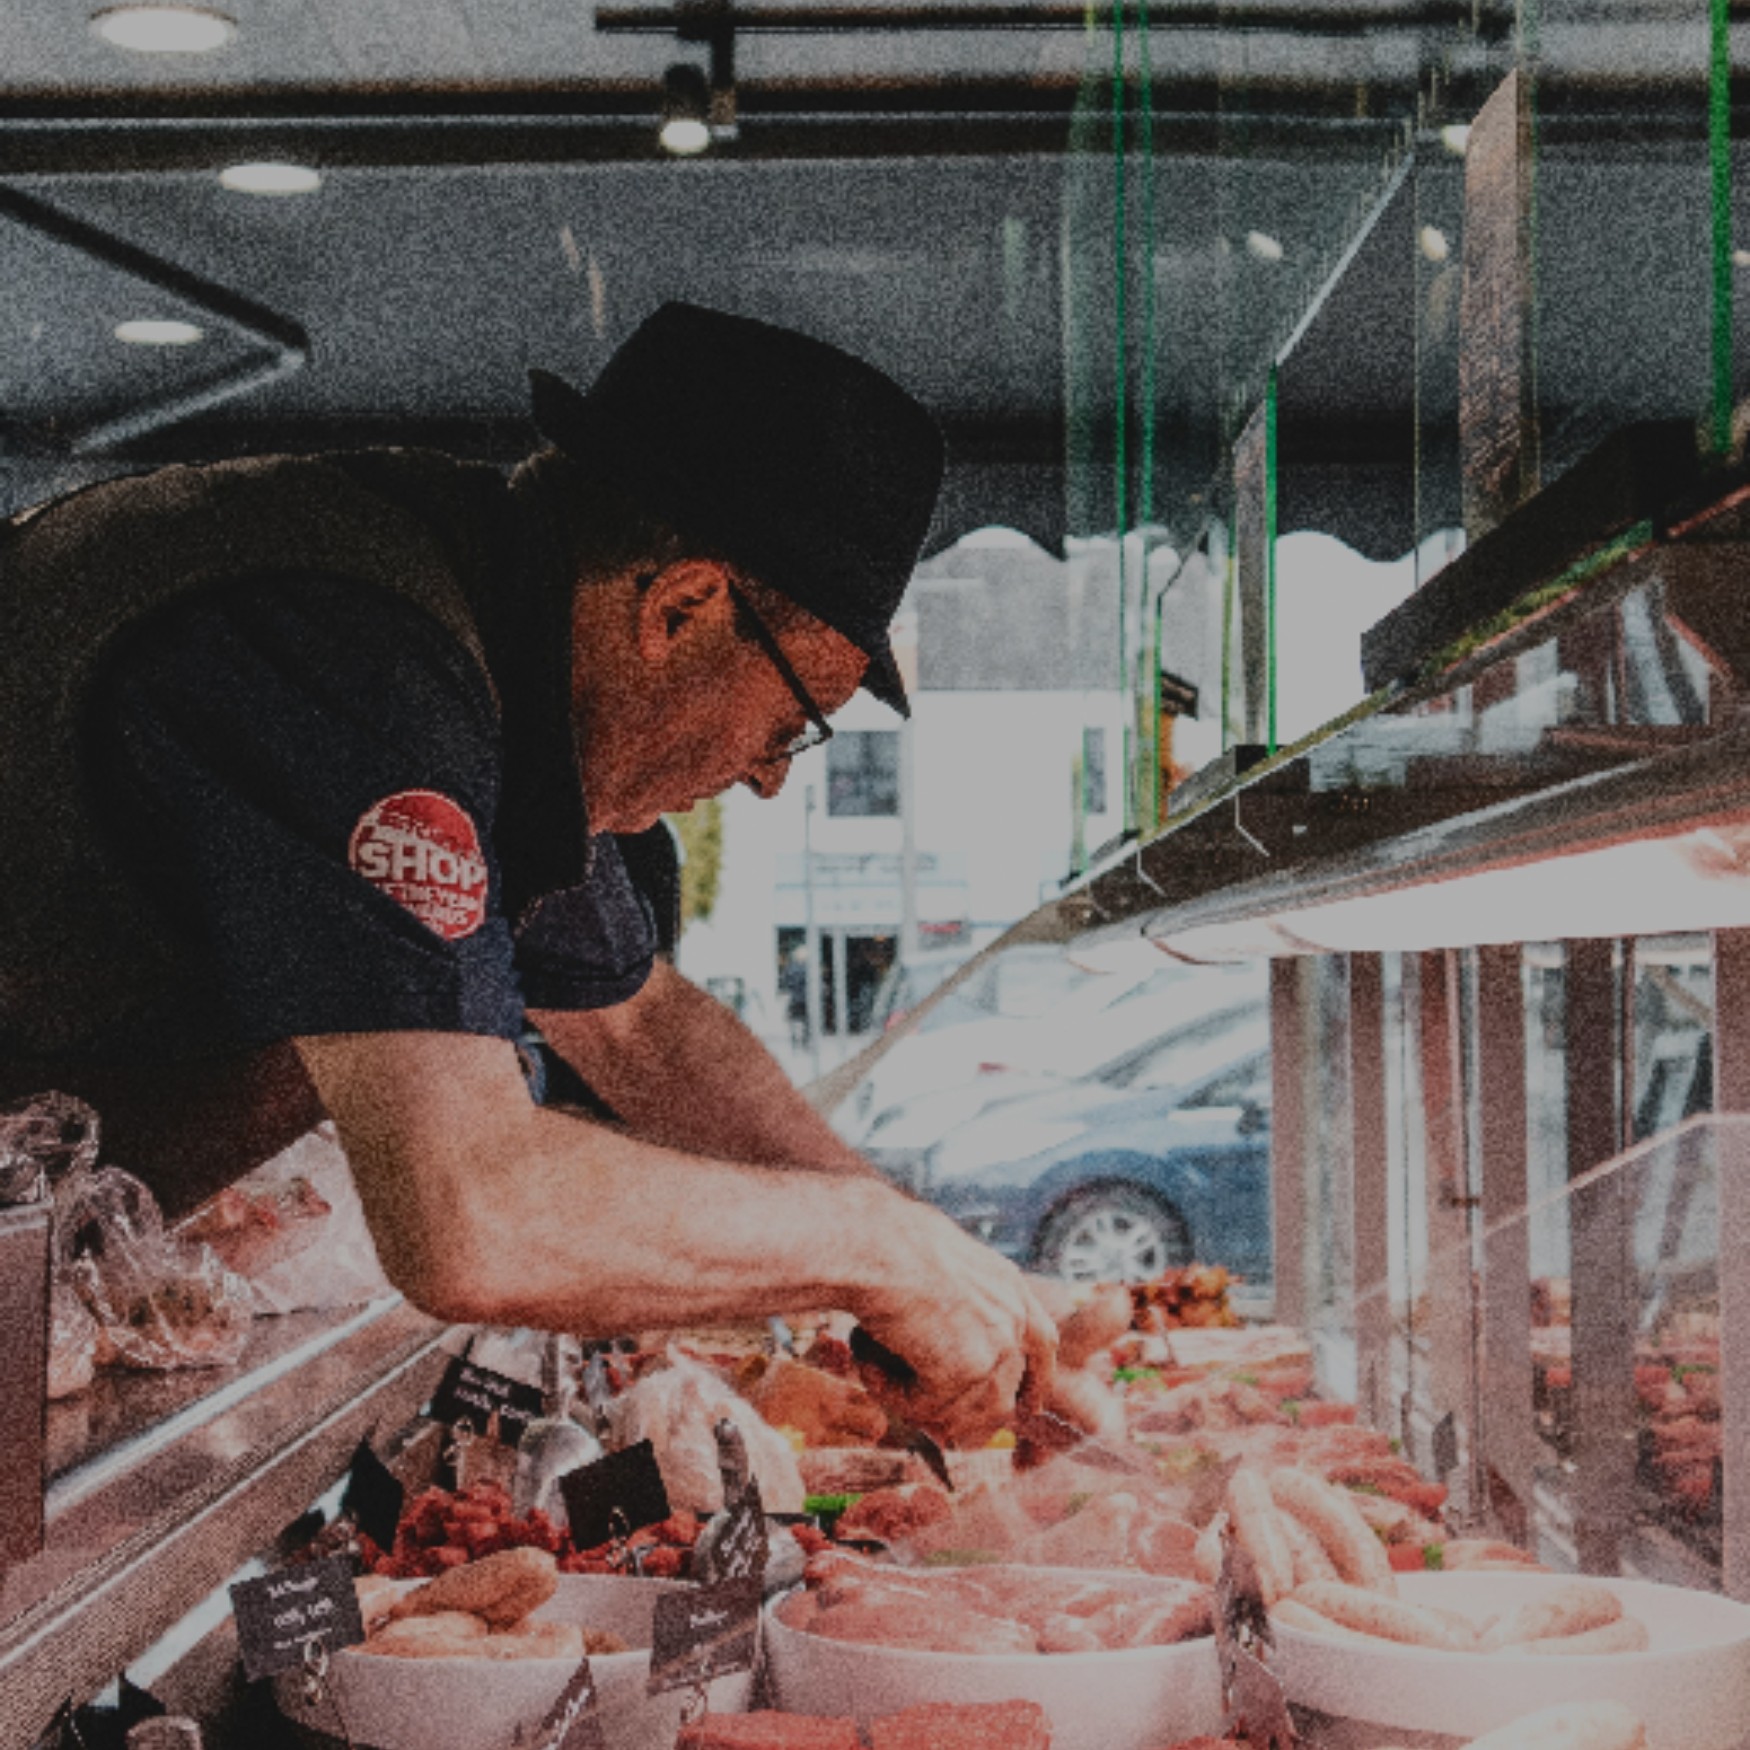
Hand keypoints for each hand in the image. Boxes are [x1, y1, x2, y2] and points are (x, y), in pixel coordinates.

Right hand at [854, 1201, 1058, 1448]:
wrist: (875, 1244)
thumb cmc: (890, 1244)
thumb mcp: (945, 1267)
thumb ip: (962, 1308)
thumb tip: (945, 1352)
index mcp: (1011, 1286)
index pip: (1042, 1346)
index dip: (1031, 1382)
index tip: (1021, 1408)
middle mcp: (1012, 1318)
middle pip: (1000, 1401)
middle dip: (957, 1415)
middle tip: (911, 1403)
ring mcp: (994, 1347)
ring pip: (957, 1415)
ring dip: (911, 1400)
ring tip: (873, 1364)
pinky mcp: (965, 1372)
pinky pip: (923, 1409)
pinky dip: (890, 1392)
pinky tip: (868, 1361)